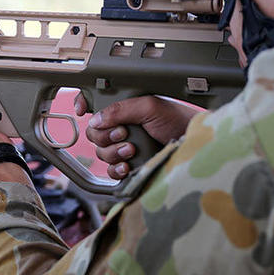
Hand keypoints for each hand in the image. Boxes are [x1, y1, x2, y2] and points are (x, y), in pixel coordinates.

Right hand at [72, 93, 198, 178]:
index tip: (82, 110)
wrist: (191, 143)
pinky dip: (116, 169)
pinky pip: (110, 171)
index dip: (83, 104)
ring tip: (132, 149)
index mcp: (123, 109)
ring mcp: (124, 148)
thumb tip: (96, 120)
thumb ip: (122, 109)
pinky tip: (127, 166)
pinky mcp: (128, 166)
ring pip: (101, 153)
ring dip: (114, 152)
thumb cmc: (176, 120)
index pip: (94, 104)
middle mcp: (120, 127)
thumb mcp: (149, 107)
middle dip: (106, 135)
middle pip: (94, 133)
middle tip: (124, 133)